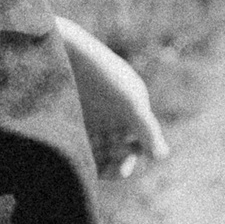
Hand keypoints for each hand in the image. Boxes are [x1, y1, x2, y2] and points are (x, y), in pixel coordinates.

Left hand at [56, 18, 169, 178]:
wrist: (62, 50)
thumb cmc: (101, 74)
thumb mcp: (129, 103)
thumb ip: (147, 130)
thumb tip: (162, 157)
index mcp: (133, 111)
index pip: (136, 145)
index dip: (129, 159)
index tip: (121, 170)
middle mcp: (114, 115)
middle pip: (116, 151)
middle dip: (113, 164)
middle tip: (106, 173)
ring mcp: (91, 116)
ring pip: (96, 149)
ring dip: (96, 162)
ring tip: (87, 170)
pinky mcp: (70, 116)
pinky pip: (78, 142)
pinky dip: (78, 153)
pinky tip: (72, 160)